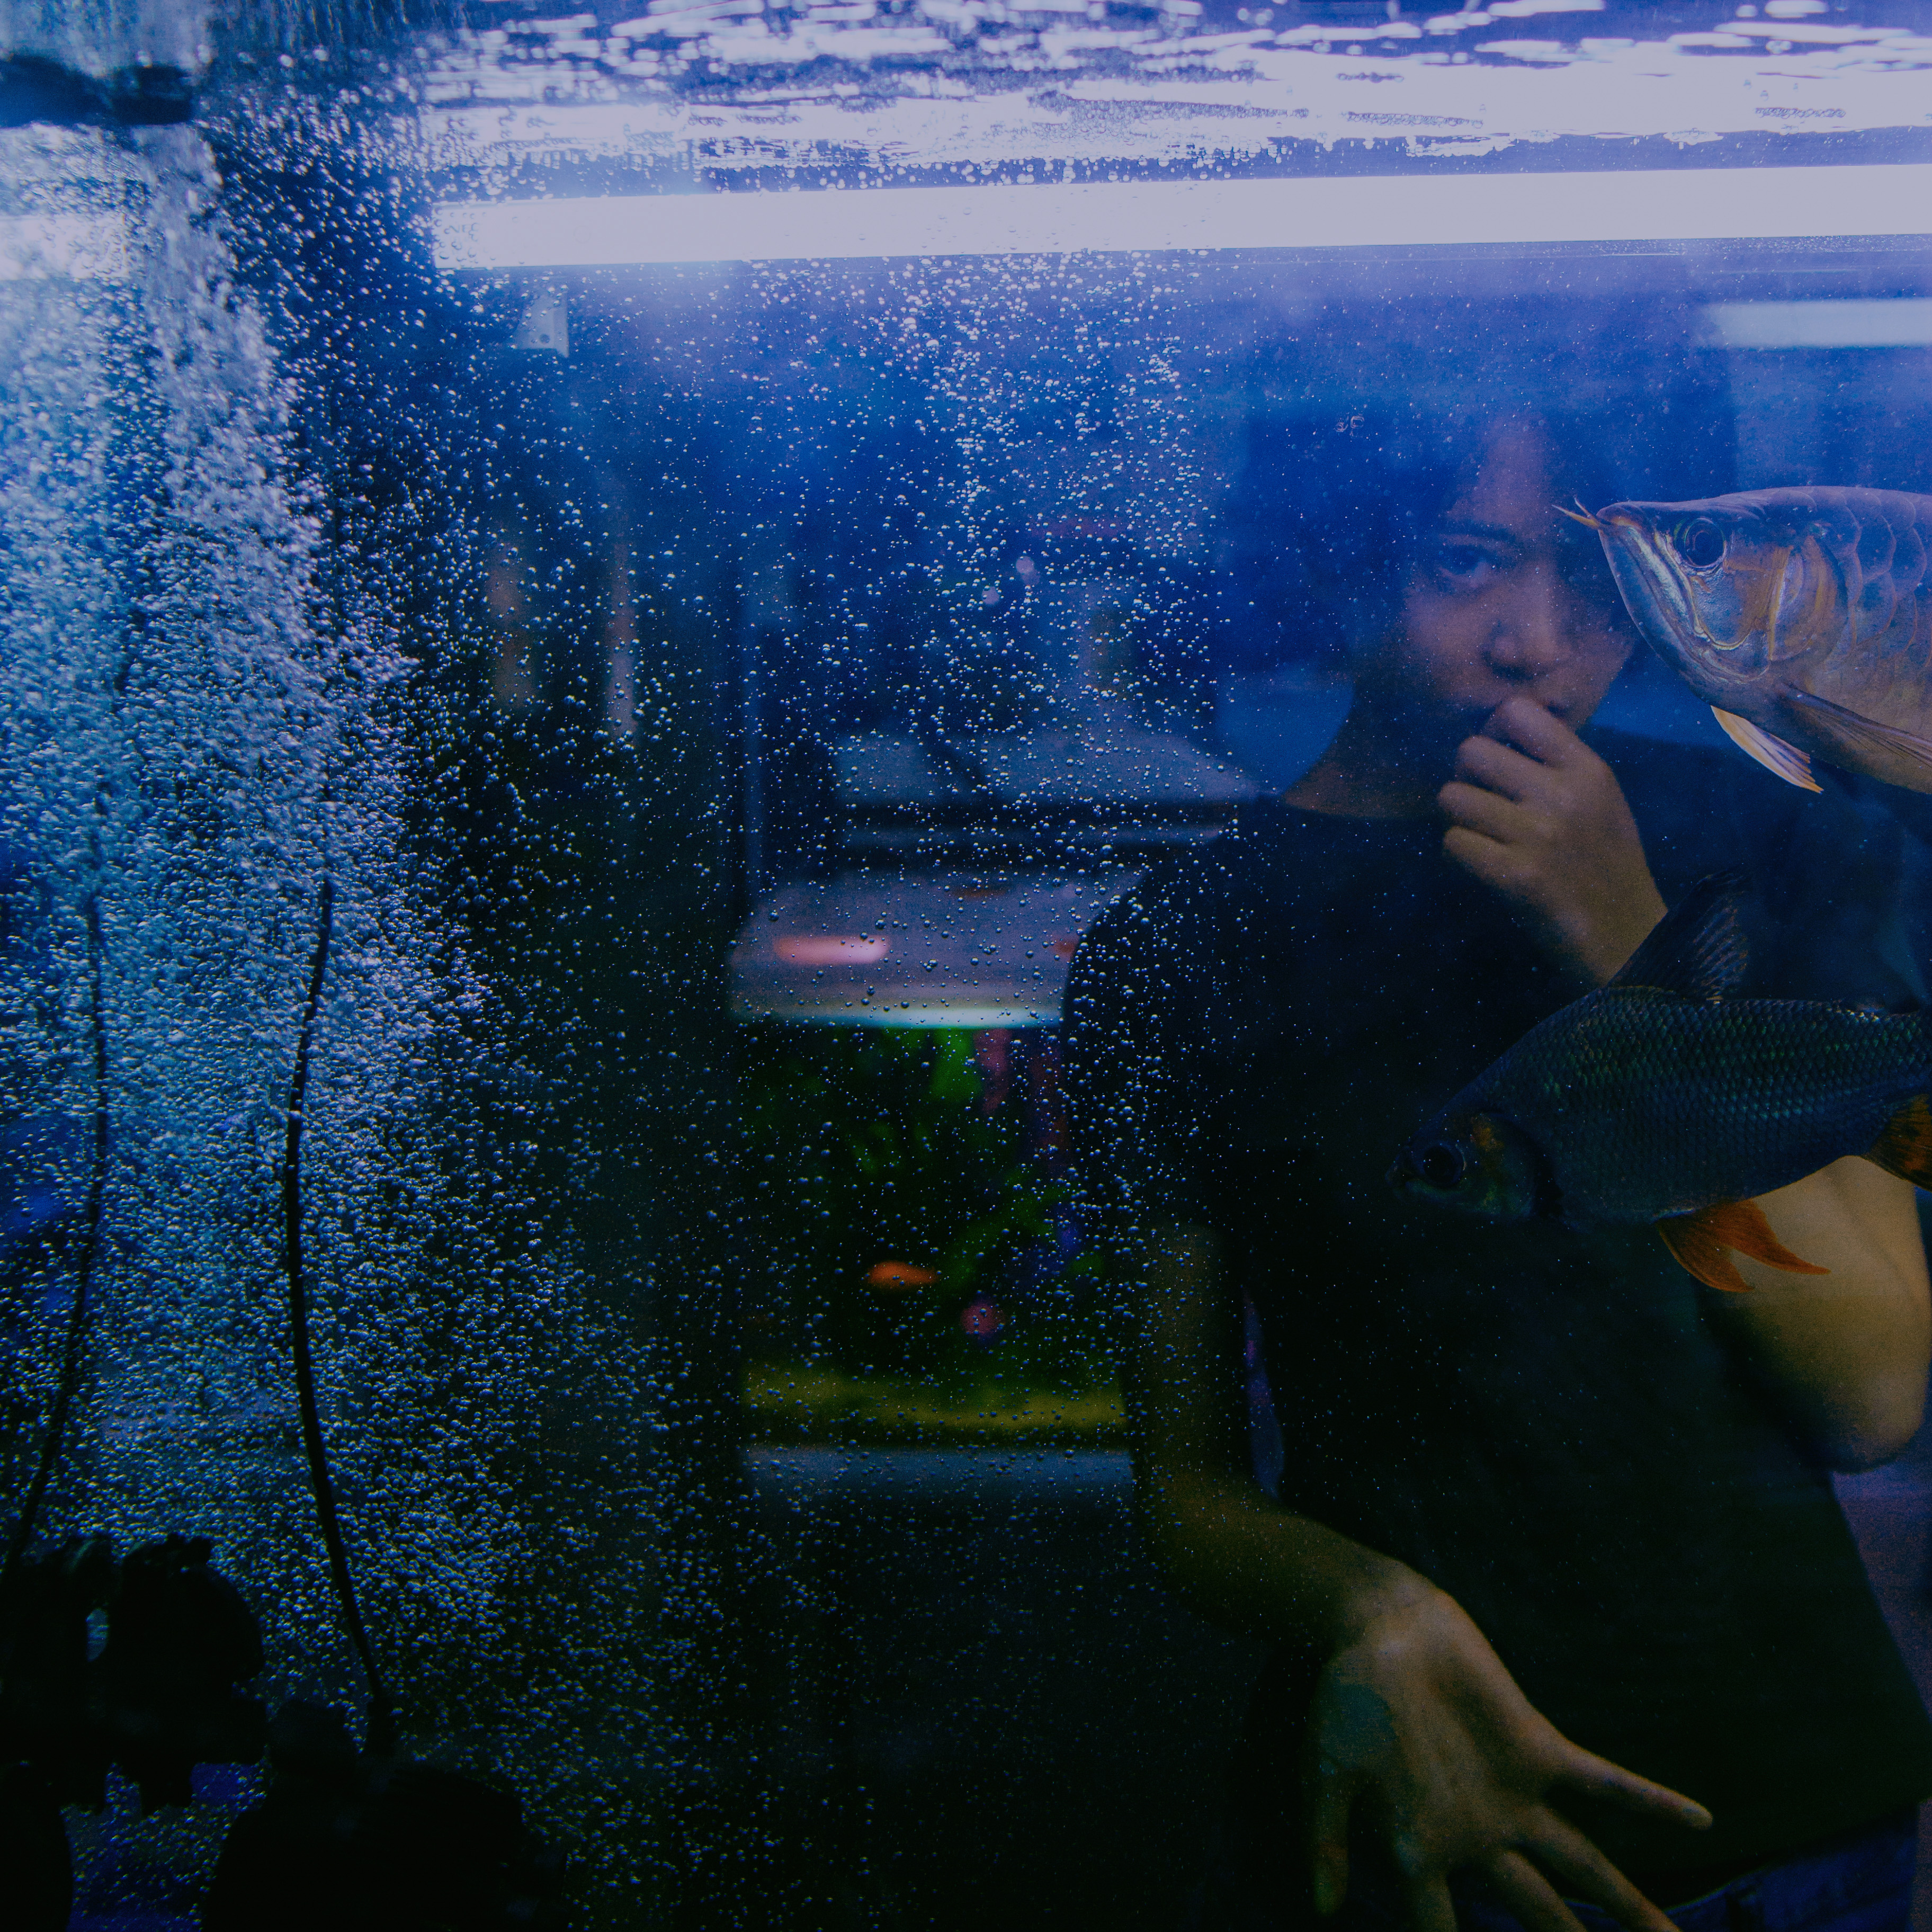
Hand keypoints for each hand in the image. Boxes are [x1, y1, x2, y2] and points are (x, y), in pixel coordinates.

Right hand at [1306, 1588, 1710, 1931]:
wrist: (1380, 1625)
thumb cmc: (1344, 1698)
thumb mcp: (1324, 1769)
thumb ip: (1324, 1836)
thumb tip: (1321, 1908)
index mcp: (1424, 1850)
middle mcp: (1479, 1837)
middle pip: (1539, 1918)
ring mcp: (1514, 1797)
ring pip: (1585, 1868)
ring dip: (1632, 1907)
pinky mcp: (1537, 1749)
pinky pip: (1604, 1785)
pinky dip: (1650, 1804)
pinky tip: (1700, 1820)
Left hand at [1438, 698, 1665, 984]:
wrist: (1627, 937)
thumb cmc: (1606, 865)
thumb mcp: (1600, 799)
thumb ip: (1557, 763)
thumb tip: (1496, 729)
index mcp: (1587, 768)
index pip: (1516, 711)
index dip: (1493, 732)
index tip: (1499, 759)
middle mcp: (1563, 794)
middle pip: (1471, 750)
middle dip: (1466, 775)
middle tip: (1480, 801)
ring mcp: (1539, 835)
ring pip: (1452, 797)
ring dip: (1458, 818)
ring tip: (1481, 834)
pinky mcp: (1516, 876)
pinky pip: (1453, 842)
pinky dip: (1459, 854)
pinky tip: (1482, 864)